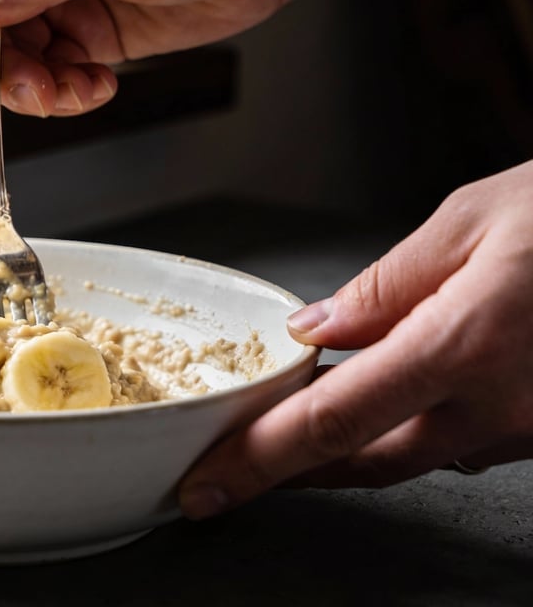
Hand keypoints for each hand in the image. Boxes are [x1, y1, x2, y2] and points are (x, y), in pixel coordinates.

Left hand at [179, 160, 532, 518]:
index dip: (257, 462)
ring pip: (408, 457)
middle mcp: (495, 406)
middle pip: (360, 461)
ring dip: (340, 452)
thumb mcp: (474, 221)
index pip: (329, 423)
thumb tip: (312, 332)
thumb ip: (384, 286)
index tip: (205, 485)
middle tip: (225, 471)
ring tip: (283, 436)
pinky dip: (402, 430)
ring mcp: (527, 427)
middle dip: (286, 472)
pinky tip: (377, 405)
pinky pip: (458, 440)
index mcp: (461, 346)